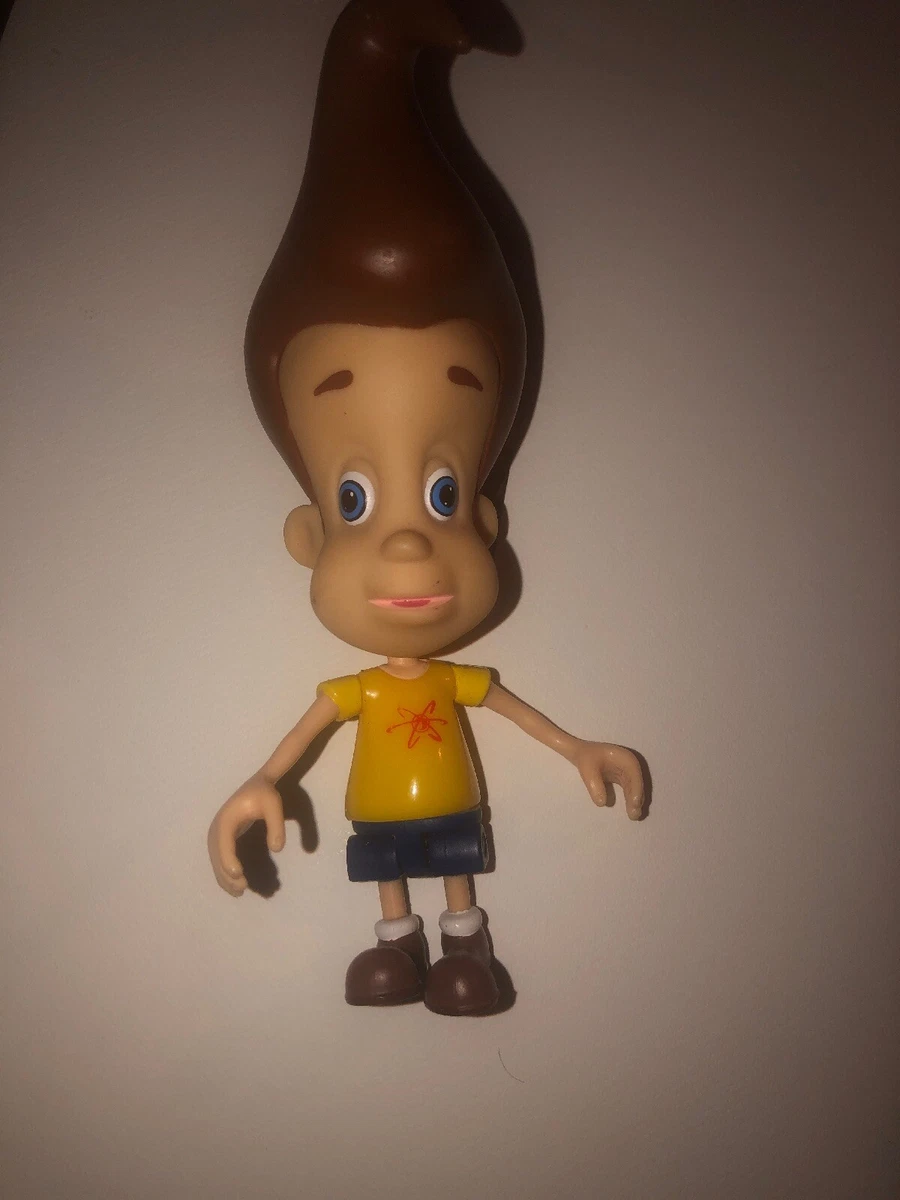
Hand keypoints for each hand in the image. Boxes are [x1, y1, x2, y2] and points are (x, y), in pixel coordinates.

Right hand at [207, 775, 285, 895]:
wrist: (257, 785)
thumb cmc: (265, 795)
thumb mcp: (274, 806)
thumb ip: (276, 826)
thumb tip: (277, 849)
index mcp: (226, 819)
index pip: (224, 843)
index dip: (228, 860)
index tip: (238, 874)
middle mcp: (216, 829)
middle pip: (217, 856)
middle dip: (227, 874)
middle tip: (243, 888)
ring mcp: (216, 835)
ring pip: (216, 861)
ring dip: (225, 878)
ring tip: (240, 892)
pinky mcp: (221, 840)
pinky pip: (220, 860)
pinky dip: (225, 874)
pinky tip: (236, 885)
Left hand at [572, 741, 643, 819]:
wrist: (582, 752)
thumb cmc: (586, 758)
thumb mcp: (587, 769)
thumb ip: (594, 785)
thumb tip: (602, 803)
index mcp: (625, 758)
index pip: (634, 775)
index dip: (636, 789)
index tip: (635, 803)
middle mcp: (630, 765)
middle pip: (637, 783)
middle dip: (637, 799)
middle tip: (634, 816)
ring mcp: (628, 772)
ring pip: (635, 788)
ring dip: (635, 802)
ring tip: (633, 816)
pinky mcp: (624, 779)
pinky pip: (630, 790)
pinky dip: (631, 800)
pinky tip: (630, 811)